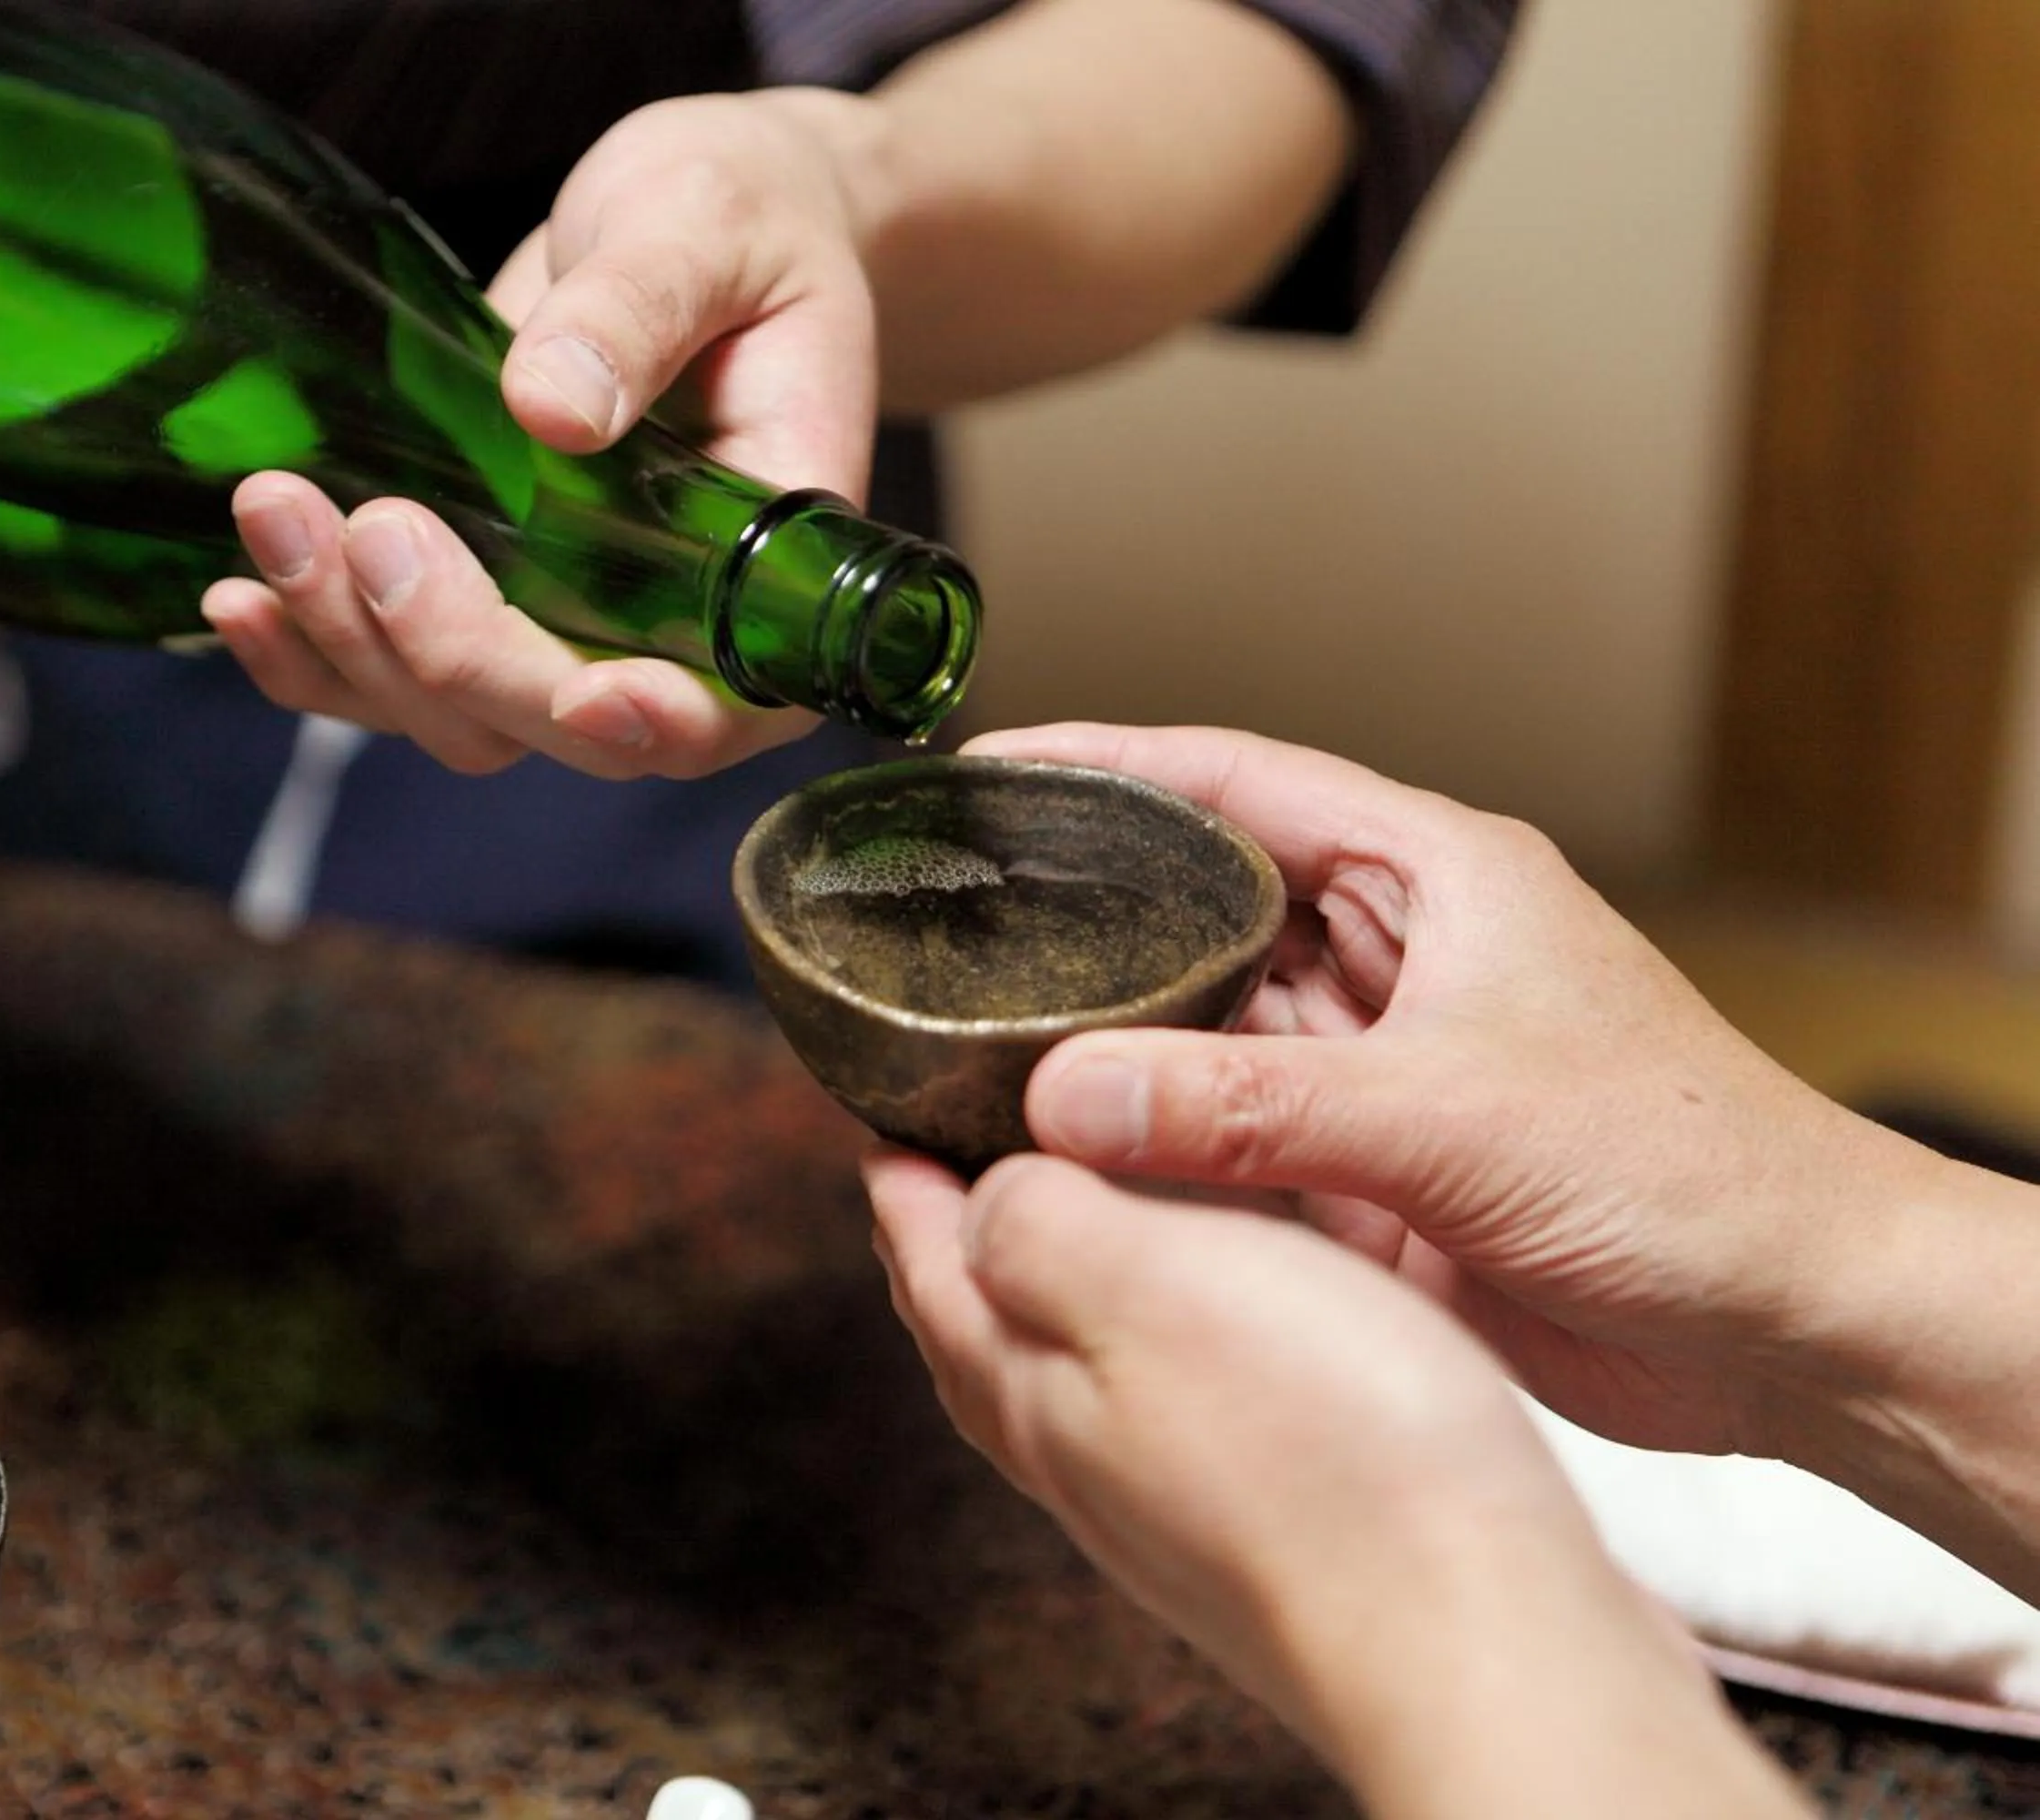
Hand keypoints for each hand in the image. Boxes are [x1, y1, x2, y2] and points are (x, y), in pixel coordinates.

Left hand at [201, 89, 885, 779]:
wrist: (691, 219)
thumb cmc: (740, 221)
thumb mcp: (706, 230)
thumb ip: (639, 313)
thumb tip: (552, 410)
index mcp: (764, 571)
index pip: (719, 706)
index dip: (648, 724)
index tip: (574, 694)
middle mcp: (666, 632)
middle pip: (553, 723)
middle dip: (449, 653)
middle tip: (369, 527)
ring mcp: (561, 625)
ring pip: (451, 714)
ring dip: (350, 643)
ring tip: (275, 513)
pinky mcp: (476, 594)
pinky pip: (385, 671)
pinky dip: (306, 652)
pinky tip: (239, 594)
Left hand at [868, 1147, 1806, 1817]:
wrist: (1484, 1644)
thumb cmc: (1331, 1458)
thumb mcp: (1150, 1282)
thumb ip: (1041, 1230)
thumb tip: (972, 1201)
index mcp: (1040, 1392)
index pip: (938, 1280)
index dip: (907, 1198)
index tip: (888, 1135)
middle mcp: (1095, 1467)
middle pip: (988, 1349)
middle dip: (959, 1261)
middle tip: (946, 1189)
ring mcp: (1181, 1515)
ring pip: (1077, 1395)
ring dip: (1051, 1315)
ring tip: (1068, 1253)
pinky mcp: (1277, 1536)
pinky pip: (1178, 1429)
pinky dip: (1162, 1362)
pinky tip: (1216, 1347)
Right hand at [962, 723, 1950, 1466]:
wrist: (1786, 1327)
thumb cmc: (1681, 1169)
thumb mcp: (1444, 1114)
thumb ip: (1244, 1104)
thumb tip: (1063, 1099)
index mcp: (1435, 876)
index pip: (1238, 781)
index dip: (1108, 767)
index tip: (989, 775)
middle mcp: (1399, 959)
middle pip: (1204, 909)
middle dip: (1086, 919)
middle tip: (951, 928)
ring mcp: (1380, 1070)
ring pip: (1206, 1037)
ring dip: (1110, 1052)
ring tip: (971, 1049)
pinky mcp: (1370, 1174)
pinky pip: (1231, 1148)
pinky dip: (1155, 1159)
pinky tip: (1062, 1166)